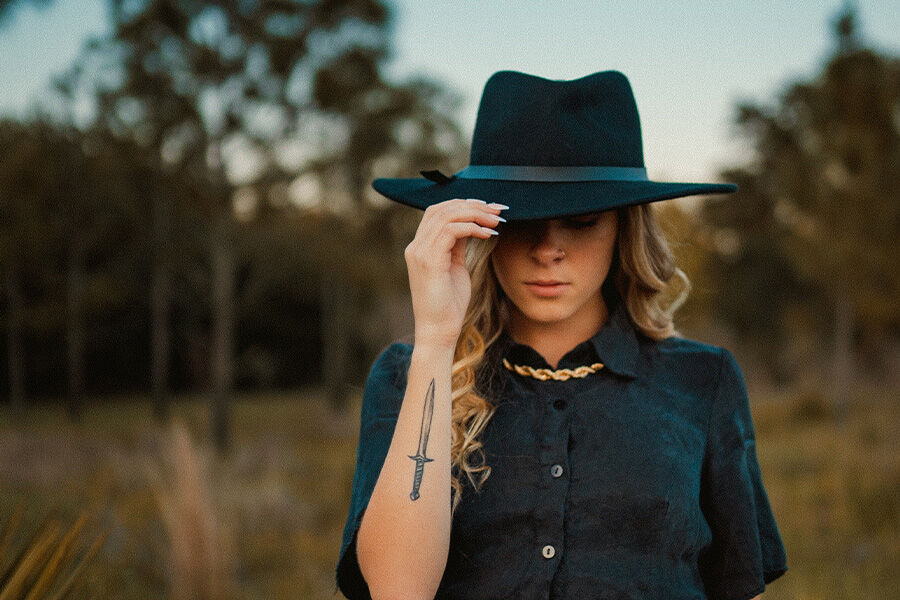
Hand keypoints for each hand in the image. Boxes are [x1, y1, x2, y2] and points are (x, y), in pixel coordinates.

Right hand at [404, 198, 507, 349]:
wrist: (438, 332)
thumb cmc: (449, 305)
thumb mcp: (456, 267)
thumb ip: (458, 246)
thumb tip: (471, 225)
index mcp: (420, 247)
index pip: (438, 212)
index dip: (464, 205)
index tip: (489, 209)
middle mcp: (416, 247)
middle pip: (441, 208)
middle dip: (472, 205)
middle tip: (497, 210)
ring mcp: (420, 252)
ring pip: (447, 215)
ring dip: (476, 214)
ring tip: (496, 221)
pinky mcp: (429, 261)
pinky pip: (451, 231)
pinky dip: (472, 227)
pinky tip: (488, 234)